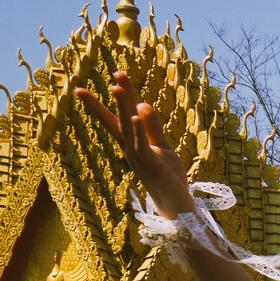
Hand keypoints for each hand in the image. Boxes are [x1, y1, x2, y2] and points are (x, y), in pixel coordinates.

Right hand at [74, 72, 195, 219]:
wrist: (176, 204)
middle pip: (120, 119)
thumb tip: (142, 104)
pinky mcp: (152, 165)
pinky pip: (142, 144)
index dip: (112, 99)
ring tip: (117, 87)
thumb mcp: (161, 147)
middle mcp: (131, 149)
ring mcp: (139, 157)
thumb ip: (153, 127)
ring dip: (123, 107)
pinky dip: (138, 129)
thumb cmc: (167, 176)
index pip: (120, 117)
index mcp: (133, 144)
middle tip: (112, 75)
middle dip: (116, 98)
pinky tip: (136, 113)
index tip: (103, 78)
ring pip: (127, 129)